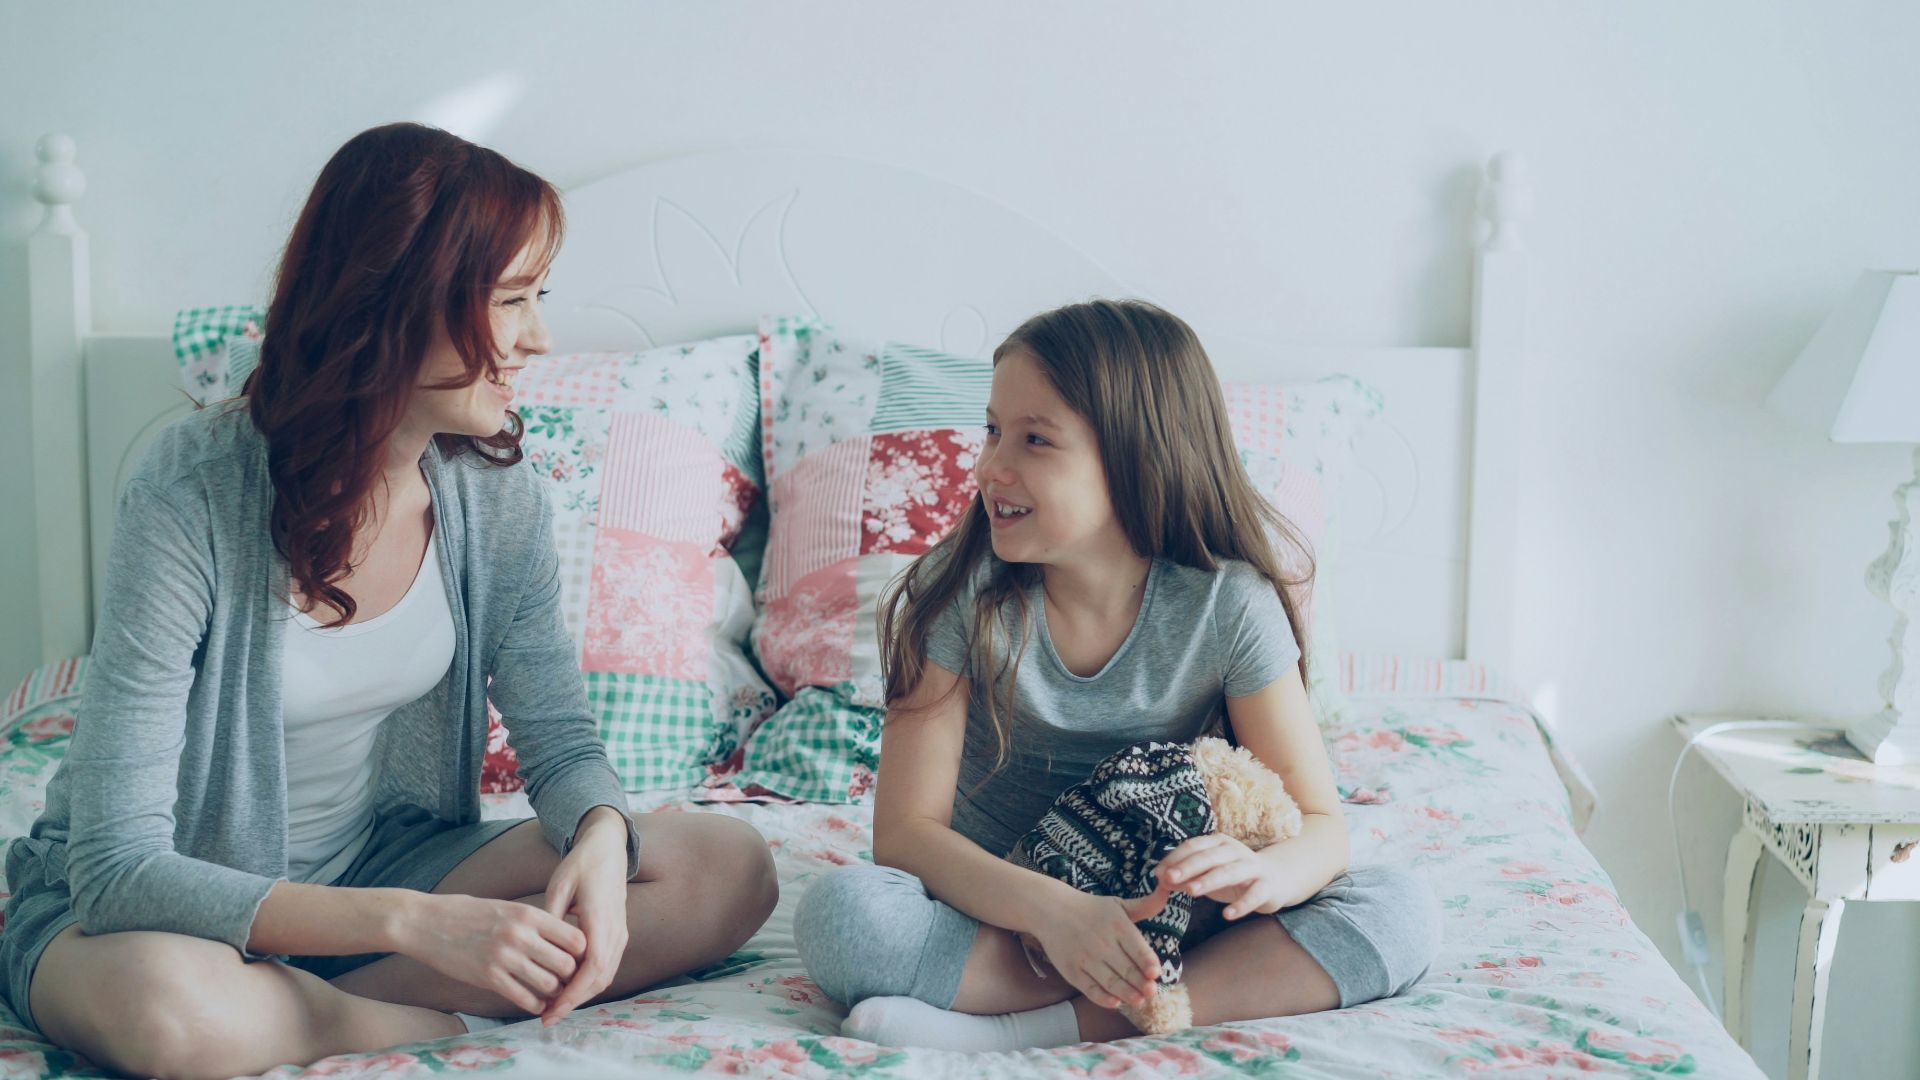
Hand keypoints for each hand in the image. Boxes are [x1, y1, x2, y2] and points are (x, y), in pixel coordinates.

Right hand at [396, 892, 584, 1016]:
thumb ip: (533, 921)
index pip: (575, 938)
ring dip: (554, 992)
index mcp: (528, 914)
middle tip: (568, 981)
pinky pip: (524, 998)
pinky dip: (535, 1004)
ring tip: (553, 993)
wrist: (424, 922)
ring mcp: (504, 957)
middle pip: (567, 964)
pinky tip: (535, 1002)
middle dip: (571, 975)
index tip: (575, 958)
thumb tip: (562, 937)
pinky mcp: (488, 978)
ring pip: (549, 984)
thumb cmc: (466, 913)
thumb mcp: (506, 906)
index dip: (580, 952)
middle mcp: (520, 935)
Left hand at [536, 806, 633, 1024]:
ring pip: (605, 976)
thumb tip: (535, 948)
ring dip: (581, 995)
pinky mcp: (618, 935)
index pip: (593, 967)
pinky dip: (587, 983)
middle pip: (601, 979)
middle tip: (546, 1018)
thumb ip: (550, 917)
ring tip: (553, 1008)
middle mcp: (616, 930)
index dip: (574, 993)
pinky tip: (566, 989)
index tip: (552, 1009)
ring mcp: (620, 934)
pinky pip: (606, 967)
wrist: (608, 849)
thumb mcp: (560, 885)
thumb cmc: (581, 864)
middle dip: (574, 1002)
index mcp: (601, 918)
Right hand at [1029, 887, 1165, 1010]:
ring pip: (1111, 982)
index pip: (1138, 948)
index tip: (1155, 973)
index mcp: (1117, 925)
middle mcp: (1102, 943)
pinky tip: (1115, 1002)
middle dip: (1141, 984)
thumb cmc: (1091, 908)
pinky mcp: (1072, 971)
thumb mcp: (1119, 904)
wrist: (1050, 909)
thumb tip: (1168, 891)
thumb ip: (1146, 905)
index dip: (1148, 963)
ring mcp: (1086, 958)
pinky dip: (1103, 999)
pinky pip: (1091, 989)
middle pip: (1127, 969)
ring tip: (1139, 1002)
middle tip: (1152, 993)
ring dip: (1127, 994)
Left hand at [1157, 833, 1287, 919]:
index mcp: (1218, 842)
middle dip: (1188, 867)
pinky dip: (1241, 905)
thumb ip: (1186, 875)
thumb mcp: (1208, 873)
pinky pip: (1253, 895)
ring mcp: (1252, 867)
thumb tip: (1160, 878)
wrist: (1276, 878)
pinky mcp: (1266, 886)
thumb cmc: (1234, 875)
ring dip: (1209, 880)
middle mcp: (1235, 850)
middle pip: (1209, 857)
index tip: (1159, 873)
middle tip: (1169, 878)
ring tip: (1191, 891)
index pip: (1194, 846)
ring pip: (1229, 872)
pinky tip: (1227, 915)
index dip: (1175, 858)